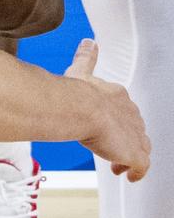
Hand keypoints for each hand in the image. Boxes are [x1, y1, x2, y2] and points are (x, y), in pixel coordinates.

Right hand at [65, 39, 150, 181]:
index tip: (110, 128)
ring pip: (142, 149)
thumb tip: (88, 42)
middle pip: (137, 130)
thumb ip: (86, 57)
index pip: (127, 111)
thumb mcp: (81, 71)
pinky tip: (126, 175)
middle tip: (112, 147)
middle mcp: (131, 115)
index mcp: (119, 97)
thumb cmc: (75, 92)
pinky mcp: (133, 153)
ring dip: (130, 157)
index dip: (119, 121)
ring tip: (118, 165)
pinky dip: (135, 172)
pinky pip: (141, 167)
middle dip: (127, 139)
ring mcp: (134, 135)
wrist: (78, 107)